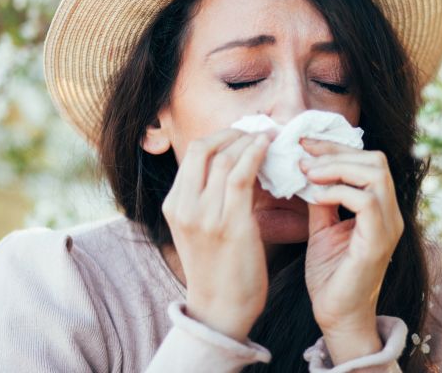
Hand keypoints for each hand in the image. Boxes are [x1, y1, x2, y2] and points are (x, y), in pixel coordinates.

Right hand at [161, 128, 272, 341]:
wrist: (220, 310)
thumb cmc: (217, 268)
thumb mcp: (200, 227)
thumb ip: (208, 196)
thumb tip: (236, 161)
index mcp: (173, 205)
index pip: (194, 153)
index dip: (221, 135)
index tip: (243, 133)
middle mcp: (184, 206)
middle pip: (205, 148)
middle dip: (234, 132)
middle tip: (257, 131)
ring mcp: (204, 215)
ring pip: (225, 157)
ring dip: (250, 141)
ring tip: (268, 137)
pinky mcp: (229, 224)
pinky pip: (241, 175)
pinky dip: (255, 155)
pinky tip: (268, 148)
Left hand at [299, 137, 404, 333]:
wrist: (336, 317)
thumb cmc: (330, 276)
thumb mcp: (322, 227)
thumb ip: (321, 199)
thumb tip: (307, 168)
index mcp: (380, 208)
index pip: (368, 160)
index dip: (336, 147)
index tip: (304, 144)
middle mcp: (391, 214)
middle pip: (375, 160)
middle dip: (336, 151)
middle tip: (304, 156)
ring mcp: (389, 227)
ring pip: (375, 174)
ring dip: (337, 167)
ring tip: (308, 173)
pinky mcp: (378, 242)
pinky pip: (367, 201)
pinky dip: (338, 191)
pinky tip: (316, 196)